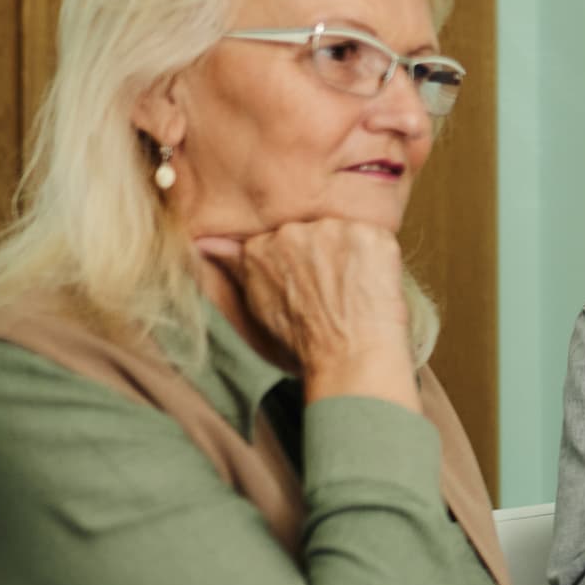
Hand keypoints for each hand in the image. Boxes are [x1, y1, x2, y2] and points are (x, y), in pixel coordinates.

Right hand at [197, 220, 416, 410]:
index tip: (312, 285)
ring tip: (356, 290)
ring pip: (345, 233)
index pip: (283, 241)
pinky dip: (380, 259)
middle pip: (313, 233)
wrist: (348, 354)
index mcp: (260, 247)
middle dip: (326, 255)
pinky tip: (375, 284)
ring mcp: (331, 230)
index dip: (303, 264)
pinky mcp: (369, 233)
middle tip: (336, 290)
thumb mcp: (258, 304)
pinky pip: (377, 238)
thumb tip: (204, 242)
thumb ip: (235, 265)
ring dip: (354, 256)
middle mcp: (292, 232)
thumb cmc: (304, 340)